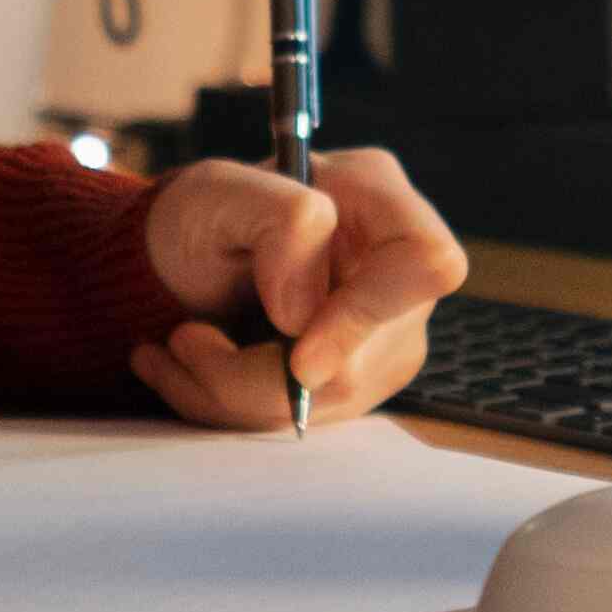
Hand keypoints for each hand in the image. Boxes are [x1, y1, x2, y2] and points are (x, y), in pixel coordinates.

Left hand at [135, 147, 463, 429]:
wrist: (184, 256)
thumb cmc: (205, 212)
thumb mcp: (216, 194)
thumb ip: (279, 223)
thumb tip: (304, 314)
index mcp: (376, 196)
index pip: (427, 262)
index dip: (365, 316)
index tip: (293, 353)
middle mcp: (399, 266)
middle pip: (363, 361)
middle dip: (255, 371)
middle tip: (185, 339)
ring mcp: (389, 328)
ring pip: (328, 402)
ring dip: (233, 391)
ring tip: (185, 346)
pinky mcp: (362, 376)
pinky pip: (304, 418)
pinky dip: (235, 404)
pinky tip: (202, 366)